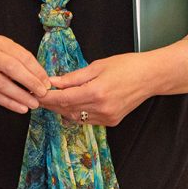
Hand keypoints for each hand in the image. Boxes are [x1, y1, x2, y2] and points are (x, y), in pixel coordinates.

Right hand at [0, 36, 49, 113]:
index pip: (22, 55)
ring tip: (33, 104)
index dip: (36, 70)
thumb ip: (18, 62)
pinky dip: (8, 102)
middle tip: (42, 94)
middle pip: (12, 68)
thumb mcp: (0, 52)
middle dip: (30, 82)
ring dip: (20, 96)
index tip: (47, 82)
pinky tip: (20, 108)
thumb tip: (41, 79)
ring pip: (2, 84)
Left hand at [40, 53, 154, 126]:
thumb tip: (54, 82)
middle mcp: (101, 109)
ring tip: (51, 99)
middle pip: (67, 110)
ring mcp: (108, 118)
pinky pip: (88, 120)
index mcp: (96, 93)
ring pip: (76, 117)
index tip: (36, 92)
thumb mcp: (97, 66)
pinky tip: (70, 105)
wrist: (151, 77)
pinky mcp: (112, 122)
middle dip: (51, 103)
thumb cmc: (126, 66)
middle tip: (38, 96)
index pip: (64, 99)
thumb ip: (74, 77)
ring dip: (62, 109)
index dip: (48, 97)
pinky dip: (76, 113)